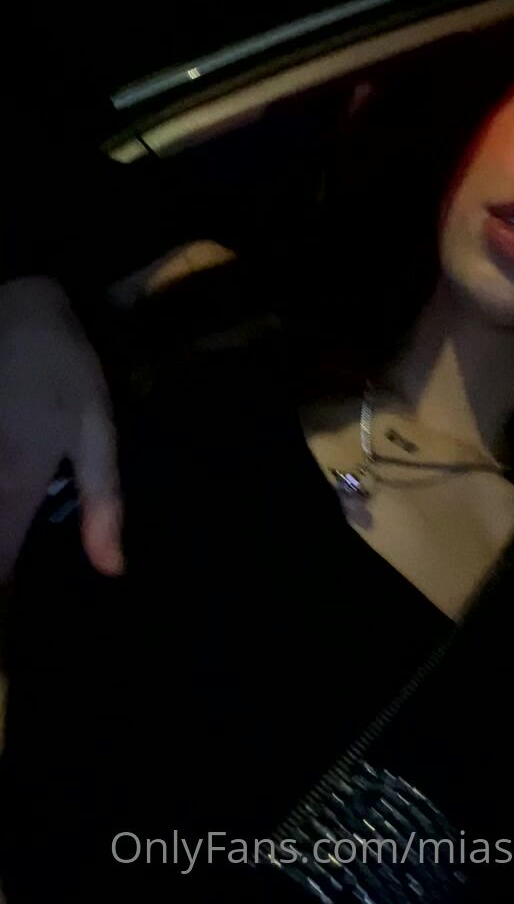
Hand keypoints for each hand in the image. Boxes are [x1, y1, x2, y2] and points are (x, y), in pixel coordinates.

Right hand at [0, 277, 122, 583]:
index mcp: (16, 481)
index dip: (4, 582)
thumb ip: (103, 503)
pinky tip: (2, 492)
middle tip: (12, 559)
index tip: (12, 597)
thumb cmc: (65, 370)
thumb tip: (112, 568)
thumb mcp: (97, 431)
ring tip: (11, 529)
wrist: (20, 306)